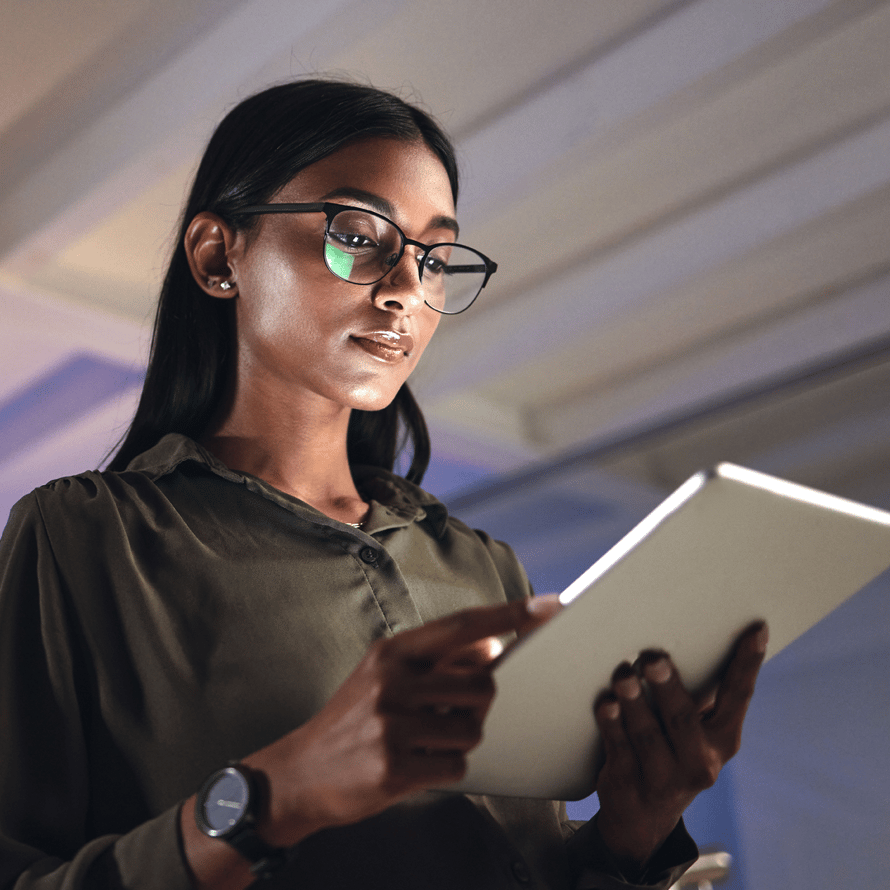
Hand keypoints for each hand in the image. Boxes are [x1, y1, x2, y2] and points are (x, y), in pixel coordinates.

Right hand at [248, 595, 561, 845]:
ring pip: (472, 729)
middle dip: (477, 705)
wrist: (297, 773)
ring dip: (459, 740)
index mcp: (394, 652)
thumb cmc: (352, 720)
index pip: (464, 626)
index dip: (510, 614)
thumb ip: (439, 660)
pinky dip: (445, 769)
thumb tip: (492, 648)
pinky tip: (415, 765)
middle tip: (445, 715)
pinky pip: (455, 766)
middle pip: (483, 686)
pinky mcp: (394, 767)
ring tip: (424, 742)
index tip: (548, 606)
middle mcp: (393, 681)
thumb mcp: (386, 676)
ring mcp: (392, 725)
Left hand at [593, 622, 767, 875]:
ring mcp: (665, 778)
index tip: (755, 628)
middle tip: (653, 656)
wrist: (642, 818)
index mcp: (723, 738)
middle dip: (667, 685)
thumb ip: (694, 691)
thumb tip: (686, 628)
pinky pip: (619, 750)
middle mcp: (700, 761)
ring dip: (634, 703)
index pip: (739, 695)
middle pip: (683, 718)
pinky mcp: (629, 784)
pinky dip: (611, 725)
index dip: (748, 662)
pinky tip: (605, 704)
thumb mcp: (692, 727)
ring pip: (648, 736)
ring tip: (622, 675)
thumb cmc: (670, 747)